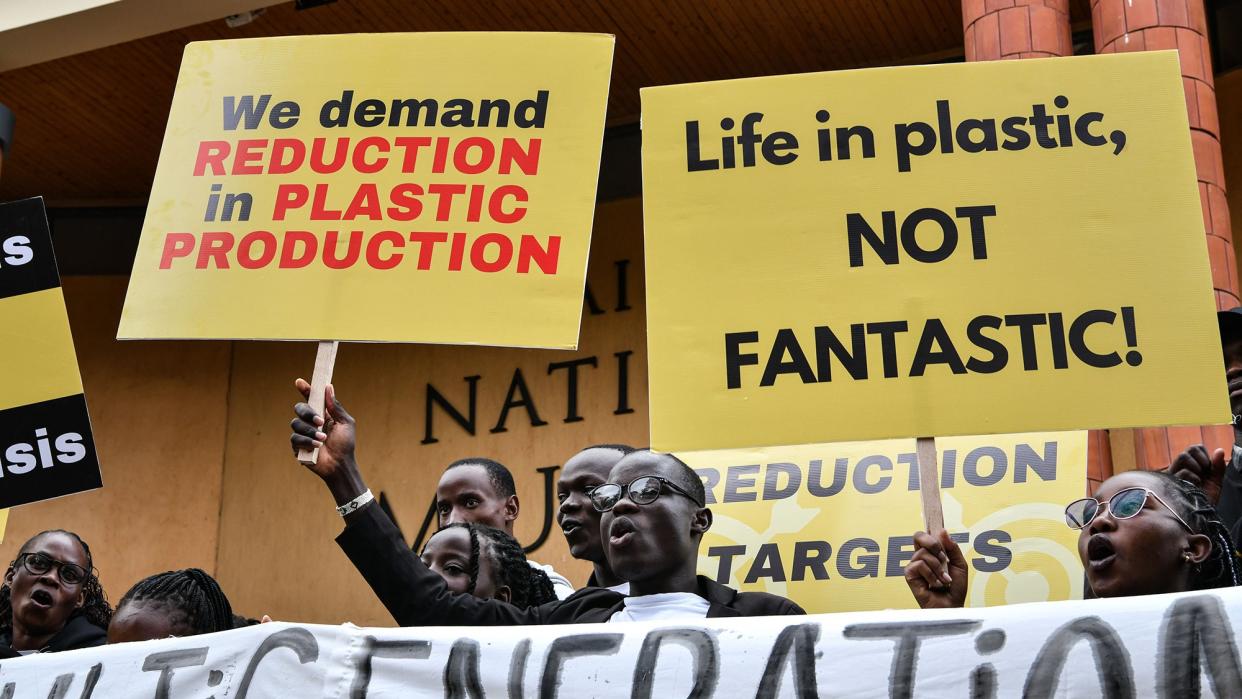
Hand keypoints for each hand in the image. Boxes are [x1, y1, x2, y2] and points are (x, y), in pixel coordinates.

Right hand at [290, 379, 364, 504]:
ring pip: (296, 423)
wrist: (341, 464)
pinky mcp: (297, 446)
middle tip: (319, 421)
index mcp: (322, 414)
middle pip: (299, 408)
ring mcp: (302, 433)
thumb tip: (329, 387)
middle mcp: (310, 422)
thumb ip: (336, 406)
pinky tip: (317, 446)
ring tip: (323, 439)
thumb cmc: (345, 444)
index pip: (311, 398)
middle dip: (307, 412)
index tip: (300, 382)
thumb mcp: (346, 423)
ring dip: (310, 431)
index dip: (305, 389)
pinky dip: (307, 441)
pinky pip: (295, 438)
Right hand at [904, 529, 968, 608]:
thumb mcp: (960, 564)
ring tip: (943, 579)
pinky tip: (935, 584)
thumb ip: (952, 547)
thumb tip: (942, 531)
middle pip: (918, 536)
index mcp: (931, 553)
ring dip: (938, 567)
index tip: (940, 538)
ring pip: (923, 553)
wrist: (952, 606)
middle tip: (942, 557)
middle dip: (933, 544)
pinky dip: (931, 575)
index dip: (930, 533)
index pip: (925, 535)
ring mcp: (914, 566)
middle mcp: (920, 557)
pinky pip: (919, 565)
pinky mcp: (909, 575)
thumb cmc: (955, 589)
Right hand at [1168, 445, 1225, 503]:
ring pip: (1183, 456)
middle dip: (1201, 460)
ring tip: (1198, 479)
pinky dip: (1193, 478)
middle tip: (1203, 472)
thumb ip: (1218, 466)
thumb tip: (1220, 450)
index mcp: (1190, 466)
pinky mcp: (1170, 481)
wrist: (1197, 515)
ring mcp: (1173, 474)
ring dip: (1196, 466)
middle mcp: (1180, 468)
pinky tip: (1193, 487)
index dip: (1204, 455)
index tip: (1208, 468)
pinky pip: (1183, 471)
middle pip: (1188, 450)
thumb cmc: (1204, 499)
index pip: (1195, 448)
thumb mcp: (1215, 482)